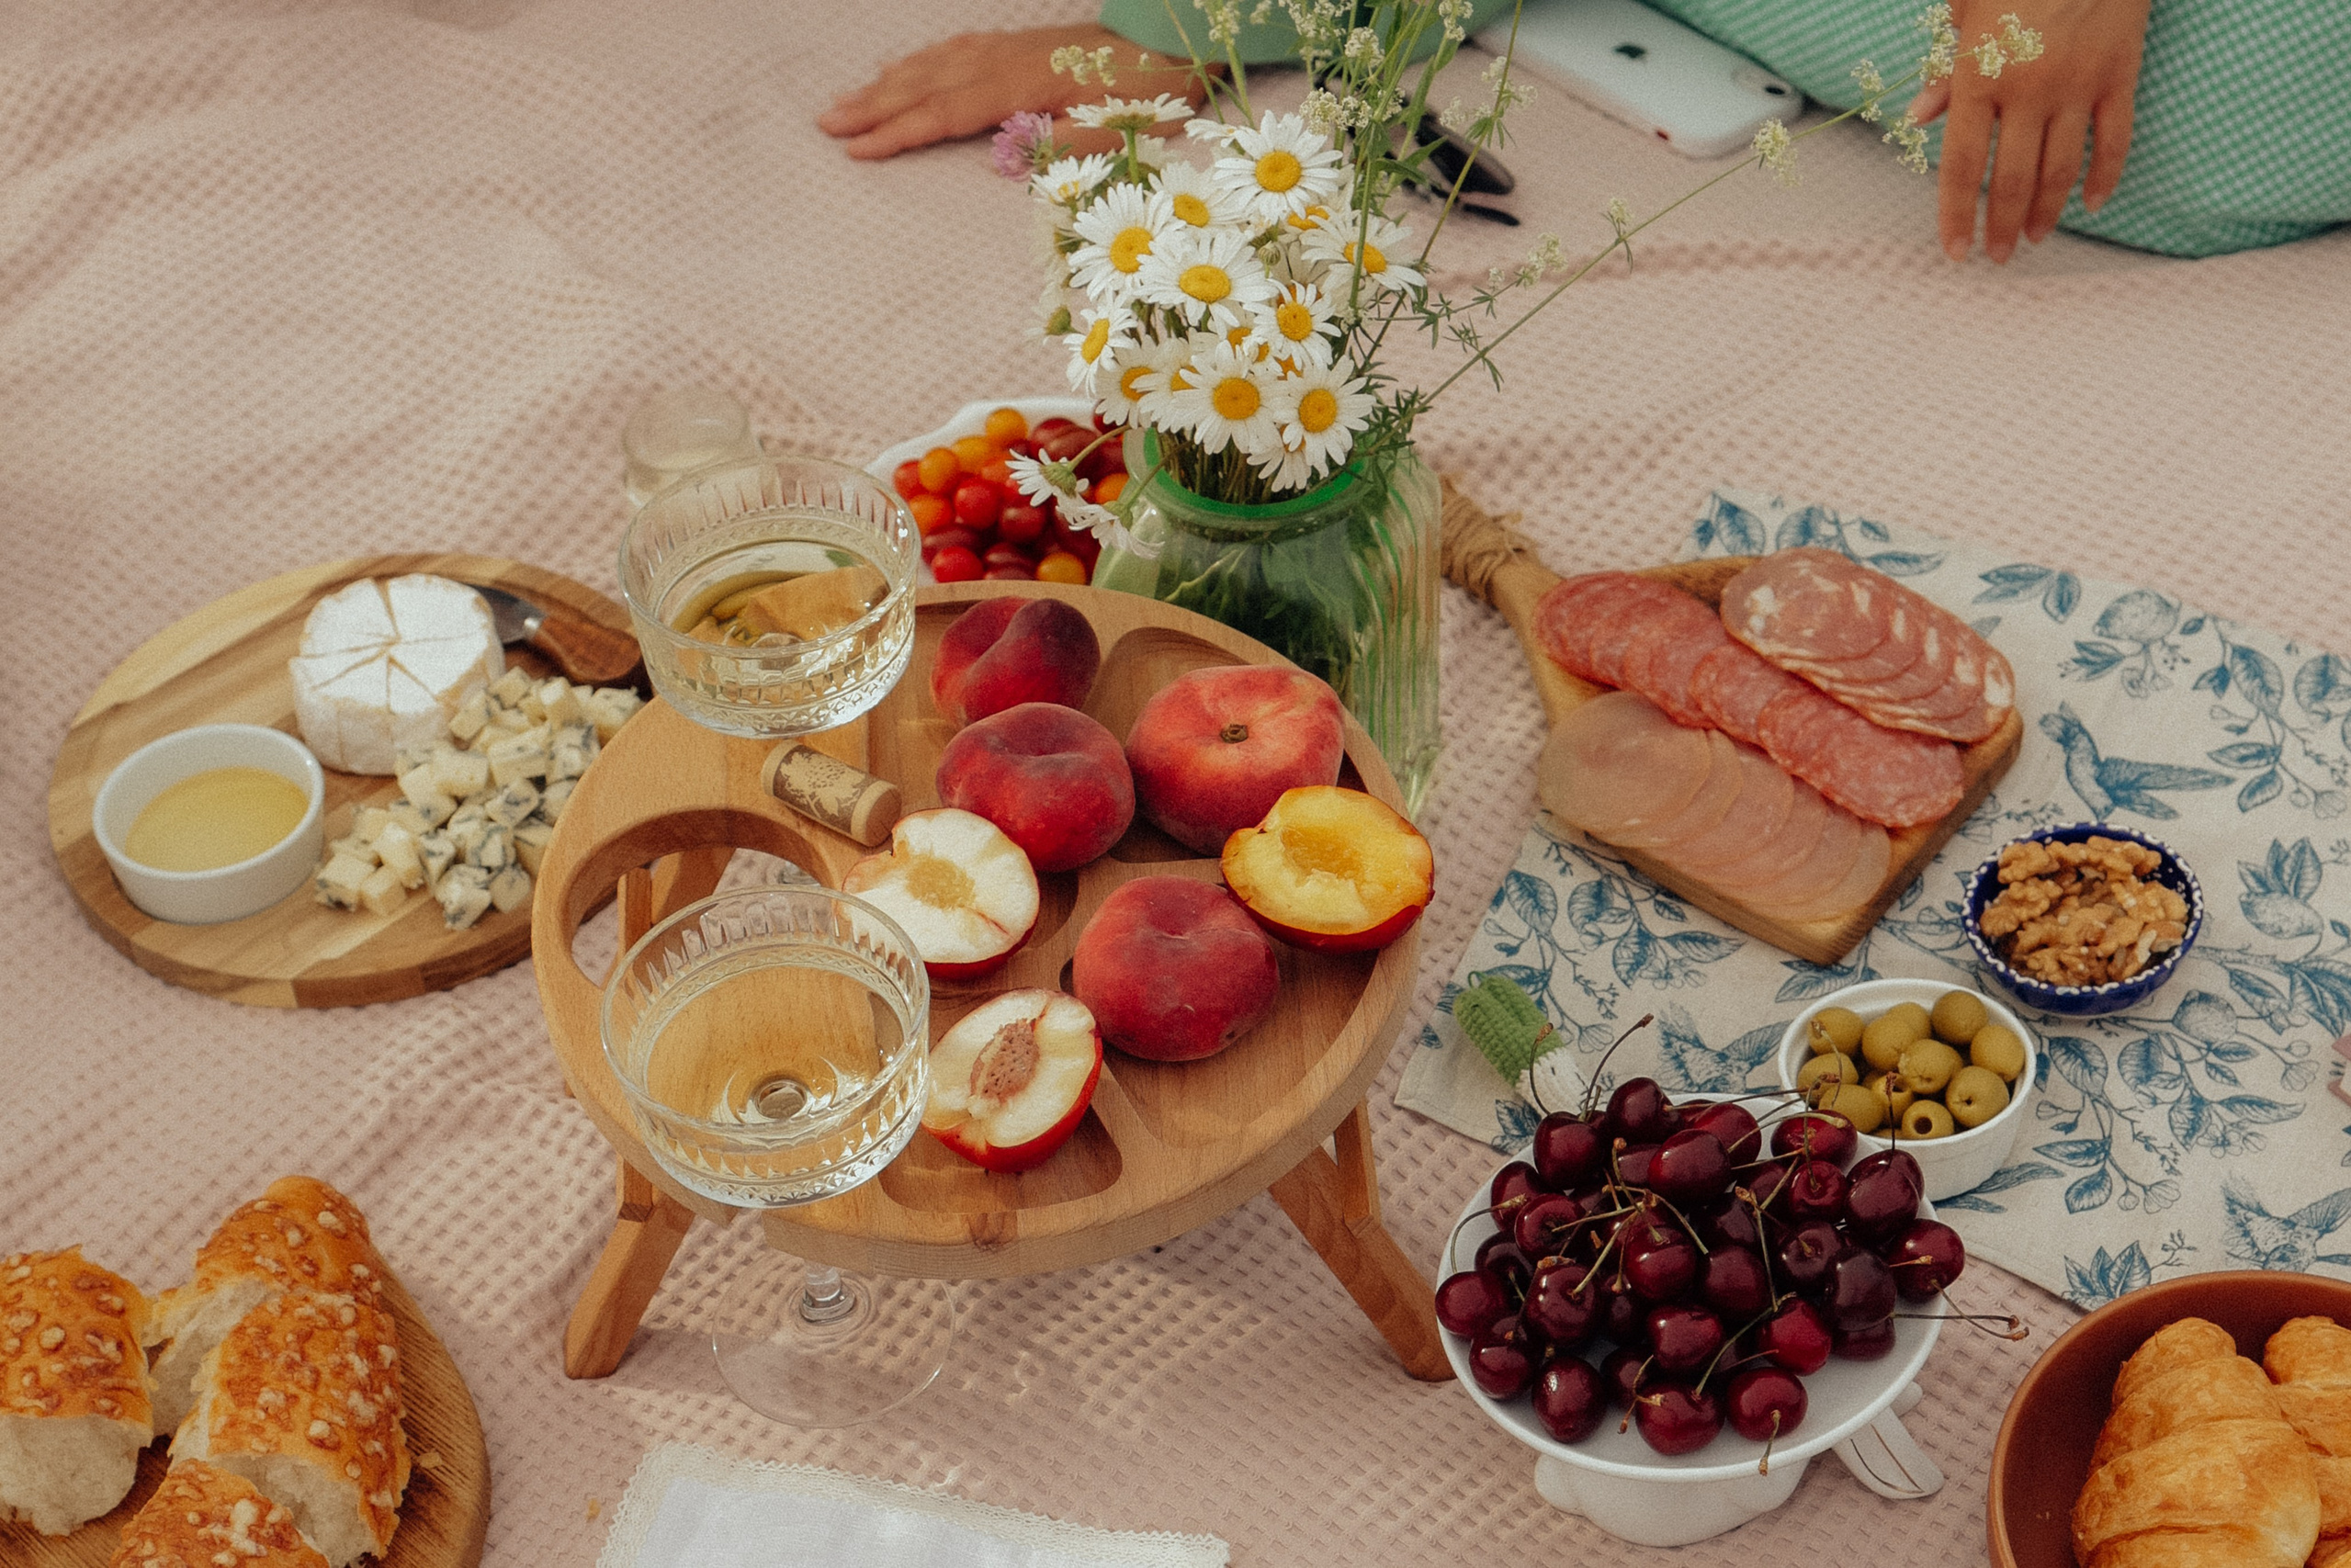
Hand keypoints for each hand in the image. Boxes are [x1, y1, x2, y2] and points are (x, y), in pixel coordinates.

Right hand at [819, 25, 1202, 160]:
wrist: (1170, 39)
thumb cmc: (1150, 92)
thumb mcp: (1121, 129)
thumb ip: (1064, 146)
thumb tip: (1002, 160)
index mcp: (1026, 83)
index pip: (947, 111)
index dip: (900, 131)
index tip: (859, 149)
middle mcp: (1006, 58)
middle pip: (926, 83)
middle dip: (873, 105)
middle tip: (826, 124)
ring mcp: (1006, 46)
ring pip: (932, 63)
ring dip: (885, 84)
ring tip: (845, 103)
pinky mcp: (1014, 43)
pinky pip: (950, 50)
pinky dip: (916, 63)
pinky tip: (897, 72)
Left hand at [1909, 0, 2150, 261]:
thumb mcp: (1965, 11)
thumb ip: (1944, 69)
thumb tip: (1919, 119)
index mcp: (1980, 77)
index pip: (1962, 165)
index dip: (1955, 216)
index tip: (1954, 252)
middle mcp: (2028, 90)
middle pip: (2010, 180)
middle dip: (1999, 226)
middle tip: (1995, 257)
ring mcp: (2077, 86)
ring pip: (2060, 169)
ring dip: (2045, 212)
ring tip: (2032, 239)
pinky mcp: (2118, 75)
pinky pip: (2113, 139)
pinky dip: (2104, 177)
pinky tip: (2092, 204)